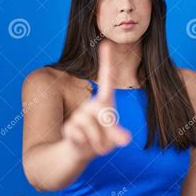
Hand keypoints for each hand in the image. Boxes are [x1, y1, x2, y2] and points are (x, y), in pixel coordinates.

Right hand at [62, 39, 131, 159]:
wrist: (79, 153)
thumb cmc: (100, 140)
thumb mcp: (113, 138)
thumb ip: (119, 135)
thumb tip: (126, 139)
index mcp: (104, 103)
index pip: (107, 79)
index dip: (106, 61)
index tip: (106, 42)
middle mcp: (90, 105)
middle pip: (102, 110)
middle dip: (108, 128)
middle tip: (107, 143)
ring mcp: (78, 115)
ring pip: (91, 125)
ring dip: (98, 141)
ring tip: (96, 145)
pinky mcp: (69, 127)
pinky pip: (80, 134)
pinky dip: (85, 144)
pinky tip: (82, 144)